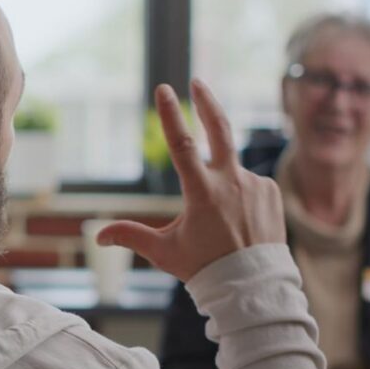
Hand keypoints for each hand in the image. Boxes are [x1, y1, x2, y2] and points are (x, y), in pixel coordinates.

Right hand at [97, 81, 284, 281]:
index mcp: (202, 192)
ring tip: (221, 222)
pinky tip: (238, 222)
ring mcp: (255, 185)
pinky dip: (239, 196)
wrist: (254, 286)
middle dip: (206, 102)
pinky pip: (249, 185)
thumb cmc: (205, 268)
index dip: (171, 115)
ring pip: (229, 173)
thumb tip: (98, 236)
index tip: (166, 89)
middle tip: (197, 82)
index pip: (183, 144)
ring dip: (219, 187)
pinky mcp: (271, 192)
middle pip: (220, 129)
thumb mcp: (164, 252)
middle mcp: (231, 182)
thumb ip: (131, 237)